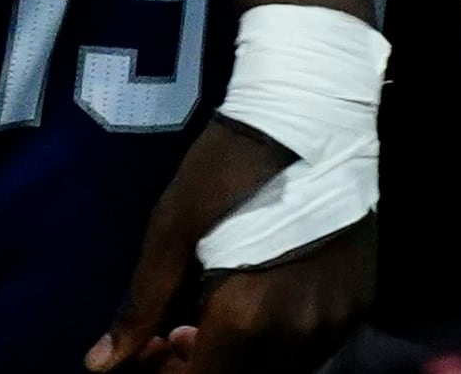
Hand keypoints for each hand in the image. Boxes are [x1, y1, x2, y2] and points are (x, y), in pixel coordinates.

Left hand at [92, 117, 372, 371]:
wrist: (314, 112)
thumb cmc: (230, 166)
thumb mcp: (172, 231)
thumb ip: (141, 306)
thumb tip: (100, 366)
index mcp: (249, 314)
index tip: (147, 352)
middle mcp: (298, 327)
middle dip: (201, 367)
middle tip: (174, 336)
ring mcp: (336, 315)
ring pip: (282, 368)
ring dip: (243, 358)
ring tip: (216, 319)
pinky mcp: (360, 297)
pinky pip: (315, 347)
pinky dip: (281, 343)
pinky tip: (263, 307)